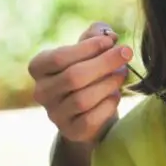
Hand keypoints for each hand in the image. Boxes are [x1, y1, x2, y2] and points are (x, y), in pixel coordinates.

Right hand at [28, 22, 132, 143]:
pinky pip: (91, 119)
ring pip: (83, 99)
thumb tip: (109, 35)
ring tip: (122, 74)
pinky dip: (108, 105)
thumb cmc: (89, 70)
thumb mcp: (89, 48)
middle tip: (126, 53)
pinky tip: (116, 95)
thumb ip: (97, 34)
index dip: (88, 47)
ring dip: (108, 83)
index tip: (111, 41)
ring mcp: (54, 114)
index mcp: (39, 67)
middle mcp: (41, 92)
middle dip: (105, 63)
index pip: (59, 57)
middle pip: (73, 77)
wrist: (91, 108)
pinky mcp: (71, 131)